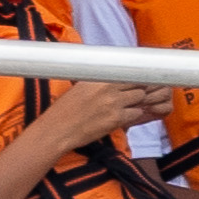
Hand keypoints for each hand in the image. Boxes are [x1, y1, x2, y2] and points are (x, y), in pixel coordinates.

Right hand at [32, 72, 169, 160]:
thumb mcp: (80, 86)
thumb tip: (111, 72)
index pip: (127, 69)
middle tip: (133, 94)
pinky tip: (125, 116)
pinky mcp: (116, 118)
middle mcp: (107, 87)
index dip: (133, 74)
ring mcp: (113, 103)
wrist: (58, 130)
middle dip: (137, 87)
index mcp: (98, 77)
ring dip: (137, 101)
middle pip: (137, 81)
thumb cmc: (66, 109)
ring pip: (140, 96)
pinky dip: (133, 115)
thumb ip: (98, 78)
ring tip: (128, 106)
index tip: (135, 78)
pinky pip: (136, 113)